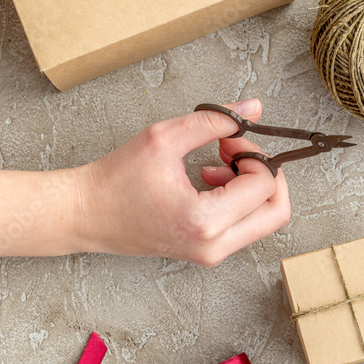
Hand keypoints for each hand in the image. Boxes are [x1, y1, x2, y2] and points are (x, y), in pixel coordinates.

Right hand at [74, 99, 290, 264]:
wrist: (86, 214)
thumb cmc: (115, 180)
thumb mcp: (164, 137)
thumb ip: (215, 120)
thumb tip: (253, 109)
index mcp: (204, 221)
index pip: (263, 185)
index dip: (254, 153)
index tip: (229, 139)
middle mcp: (213, 246)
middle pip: (277, 212)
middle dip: (267, 173)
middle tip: (238, 152)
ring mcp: (211, 254)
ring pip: (264, 220)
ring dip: (251, 185)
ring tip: (217, 162)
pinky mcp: (207, 252)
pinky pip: (244, 225)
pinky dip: (238, 198)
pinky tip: (209, 177)